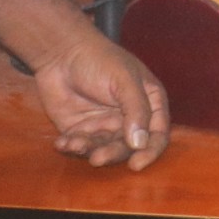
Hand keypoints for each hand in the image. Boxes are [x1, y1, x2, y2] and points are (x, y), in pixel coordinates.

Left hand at [28, 30, 169, 171]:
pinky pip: (80, 147)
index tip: (136, 164)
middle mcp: (128, 118)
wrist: (61, 53)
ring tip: (75, 143)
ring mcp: (104, 125)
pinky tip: (62, 142)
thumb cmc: (100, 59)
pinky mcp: (81, 130)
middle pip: (128, 147)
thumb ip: (136, 110)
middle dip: (113, 154)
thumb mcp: (124, 80)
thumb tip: (140, 144)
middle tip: (97, 158)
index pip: (157, 134)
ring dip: (90, 150)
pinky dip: (72, 148)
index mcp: (148, 103)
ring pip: (103, 149)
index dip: (150, 151)